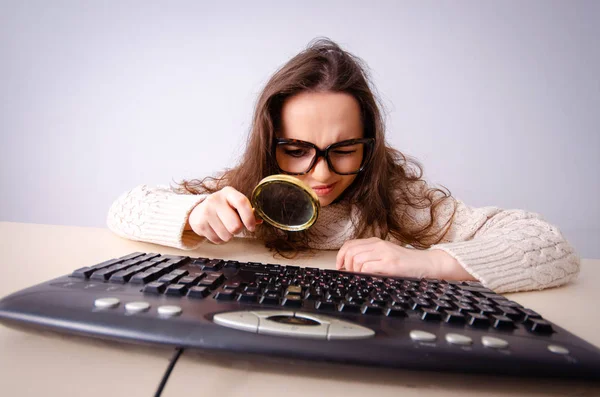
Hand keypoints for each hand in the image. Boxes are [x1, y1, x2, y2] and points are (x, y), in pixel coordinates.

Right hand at [187, 186, 260, 243]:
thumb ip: (247, 212)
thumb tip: (259, 221)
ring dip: (228, 235)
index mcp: (228, 193)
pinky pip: (217, 240)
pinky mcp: (200, 224)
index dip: (249, 217)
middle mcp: (216, 200)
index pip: (242, 202)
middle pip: (235, 225)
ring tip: (224, 227)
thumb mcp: (234, 204)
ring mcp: (206, 211)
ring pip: (226, 235)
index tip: (252, 228)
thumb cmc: (223, 208)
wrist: (199, 211)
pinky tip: (216, 230)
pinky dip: (219, 239)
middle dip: (238, 230)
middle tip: (235, 226)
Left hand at [335, 237, 474, 280]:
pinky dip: (363, 273)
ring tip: (360, 277)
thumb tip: (351, 267)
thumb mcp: (385, 255)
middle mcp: (378, 245)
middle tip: (350, 274)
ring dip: (354, 270)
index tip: (340, 266)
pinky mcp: (390, 264)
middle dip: (346, 265)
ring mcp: (384, 253)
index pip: (349, 245)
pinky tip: (368, 277)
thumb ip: (370, 257)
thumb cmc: (406, 263)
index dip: (340, 256)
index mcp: (375, 242)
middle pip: (350, 252)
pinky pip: (367, 267)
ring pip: (356, 259)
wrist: (426, 263)